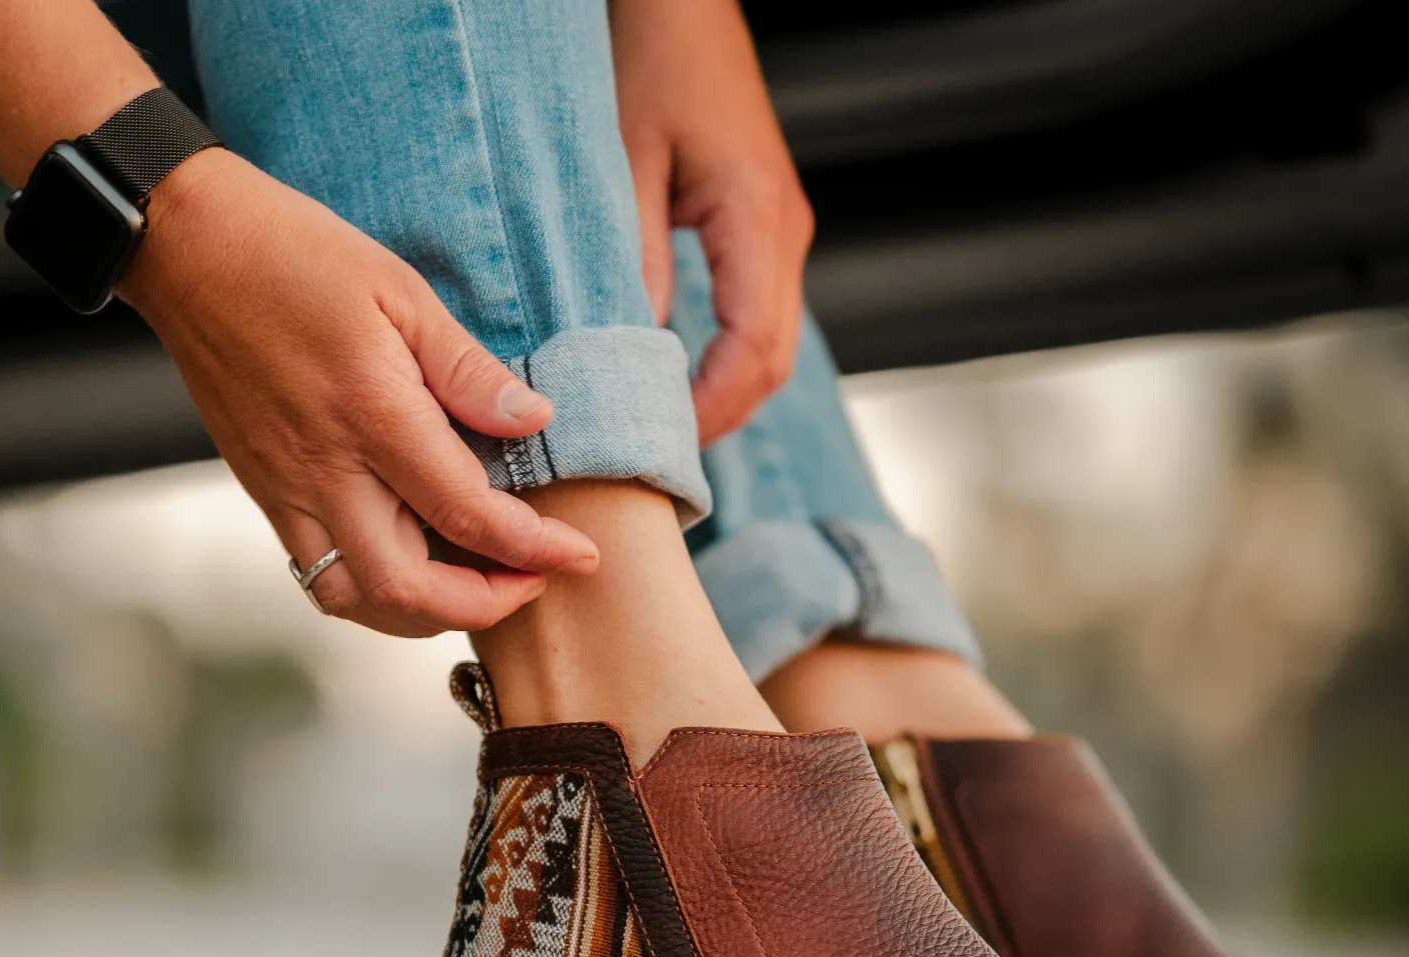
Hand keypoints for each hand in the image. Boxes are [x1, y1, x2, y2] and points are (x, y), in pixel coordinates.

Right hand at [121, 150, 598, 635]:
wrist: (186, 247)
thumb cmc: (294, 255)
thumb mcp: (399, 290)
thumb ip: (467, 368)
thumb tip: (534, 420)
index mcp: (370, 414)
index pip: (468, 512)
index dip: (534, 548)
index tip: (581, 557)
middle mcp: (324, 469)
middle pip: (408, 588)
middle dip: (483, 603)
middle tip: (533, 581)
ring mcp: (286, 491)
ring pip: (357, 599)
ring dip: (427, 612)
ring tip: (478, 584)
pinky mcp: (265, 495)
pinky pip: (320, 578)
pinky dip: (376, 596)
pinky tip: (415, 568)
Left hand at [612, 0, 813, 445]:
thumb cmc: (650, 51)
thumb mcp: (623, 158)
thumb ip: (631, 258)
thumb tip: (627, 352)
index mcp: (759, 219)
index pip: (754, 350)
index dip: (712, 410)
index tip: (661, 444)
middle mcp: (784, 234)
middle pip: (773, 362)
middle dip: (718, 416)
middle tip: (654, 454)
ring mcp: (781, 234)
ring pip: (769, 346)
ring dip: (723, 392)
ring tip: (659, 425)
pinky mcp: (763, 229)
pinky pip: (757, 317)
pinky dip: (724, 360)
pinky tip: (675, 375)